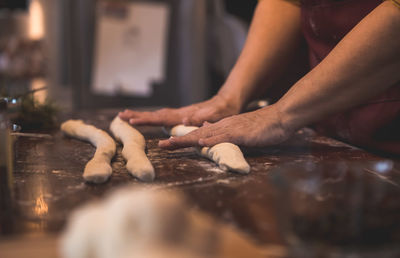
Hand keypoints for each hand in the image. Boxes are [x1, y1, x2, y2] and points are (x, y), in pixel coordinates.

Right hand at [118, 95, 240, 126]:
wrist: (229, 100)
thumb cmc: (224, 110)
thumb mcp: (216, 114)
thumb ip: (203, 116)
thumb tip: (186, 117)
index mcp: (185, 115)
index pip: (162, 118)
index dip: (147, 120)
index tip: (132, 121)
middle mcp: (180, 113)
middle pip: (156, 115)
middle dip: (138, 116)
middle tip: (120, 116)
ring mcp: (181, 113)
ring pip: (158, 115)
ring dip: (142, 116)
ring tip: (127, 116)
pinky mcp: (183, 115)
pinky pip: (164, 117)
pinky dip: (153, 118)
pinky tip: (149, 119)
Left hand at [158, 104, 294, 148]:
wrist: (280, 117)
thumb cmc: (262, 127)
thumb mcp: (240, 132)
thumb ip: (224, 134)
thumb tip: (207, 135)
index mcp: (221, 127)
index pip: (197, 134)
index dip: (181, 140)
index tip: (167, 145)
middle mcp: (222, 126)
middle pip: (195, 134)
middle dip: (177, 141)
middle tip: (161, 147)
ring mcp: (231, 128)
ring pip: (205, 135)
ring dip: (187, 140)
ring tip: (171, 144)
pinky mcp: (241, 132)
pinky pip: (224, 136)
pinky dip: (211, 139)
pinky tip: (201, 142)